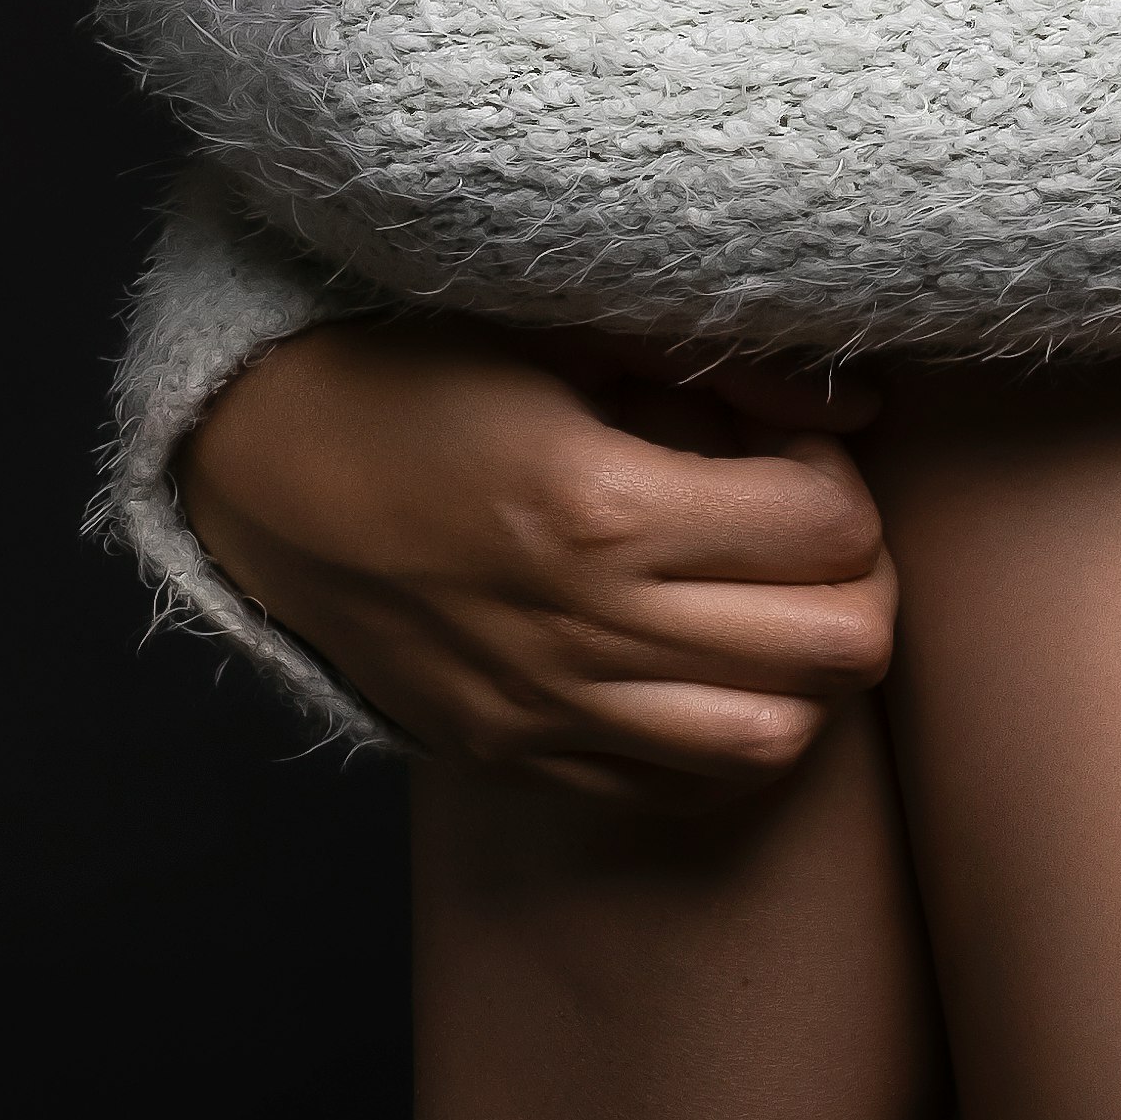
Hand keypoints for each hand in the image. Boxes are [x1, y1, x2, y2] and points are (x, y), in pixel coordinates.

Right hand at [177, 314, 895, 794]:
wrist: (259, 469)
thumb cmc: (411, 373)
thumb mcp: (558, 328)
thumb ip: (713, 361)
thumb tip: (861, 408)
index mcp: (600, 505)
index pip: (829, 530)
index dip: (841, 485)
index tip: (793, 457)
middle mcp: (582, 625)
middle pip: (833, 647)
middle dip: (855, 581)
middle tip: (806, 535)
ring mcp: (547, 707)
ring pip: (774, 741)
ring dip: (805, 675)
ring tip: (771, 607)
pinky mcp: (515, 754)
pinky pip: (680, 791)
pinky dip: (729, 741)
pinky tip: (711, 671)